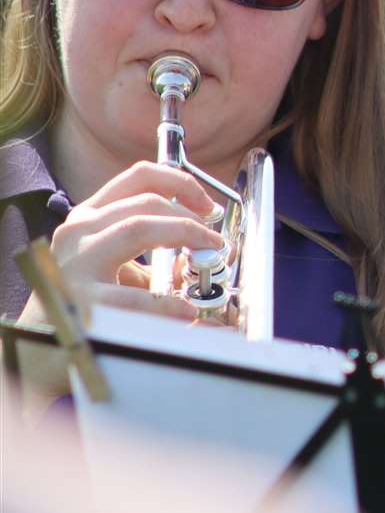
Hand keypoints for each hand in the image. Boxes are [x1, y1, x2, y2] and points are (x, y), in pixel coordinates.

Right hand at [19, 161, 224, 327]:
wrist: (41, 336)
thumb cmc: (82, 295)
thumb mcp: (117, 261)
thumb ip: (156, 250)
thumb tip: (204, 250)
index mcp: (90, 215)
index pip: (139, 176)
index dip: (181, 182)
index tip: (207, 203)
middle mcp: (80, 231)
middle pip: (146, 202)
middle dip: (190, 217)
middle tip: (214, 240)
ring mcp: (76, 262)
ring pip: (137, 228)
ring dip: (183, 236)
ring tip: (207, 257)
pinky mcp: (80, 299)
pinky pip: (131, 294)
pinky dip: (166, 302)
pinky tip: (184, 311)